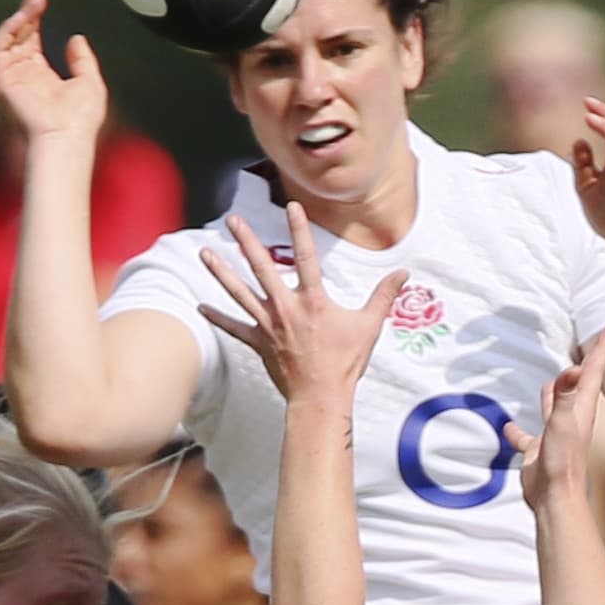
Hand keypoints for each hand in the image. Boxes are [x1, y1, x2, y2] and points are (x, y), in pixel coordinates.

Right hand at [0, 0, 107, 141]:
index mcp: (40, 76)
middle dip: (26, 12)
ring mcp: (10, 79)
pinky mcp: (1, 81)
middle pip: (18, 35)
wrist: (67, 138)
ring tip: (33, 2)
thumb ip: (82, 59)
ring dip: (18, 17)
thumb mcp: (89, 82)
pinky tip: (22, 18)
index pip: (31, 39)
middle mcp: (22, 76)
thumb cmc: (80, 122)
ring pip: (6, 39)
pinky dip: (7, 31)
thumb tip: (76, 39)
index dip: (35, 18)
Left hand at [197, 202, 407, 404]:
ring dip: (221, 272)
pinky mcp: (259, 343)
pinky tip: (201, 306)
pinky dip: (218, 318)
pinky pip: (234, 328)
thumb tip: (403, 273)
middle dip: (247, 241)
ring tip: (205, 253)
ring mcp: (269, 325)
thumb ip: (384, 296)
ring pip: (240, 293)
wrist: (321, 398)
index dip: (300, 229)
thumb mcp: (369, 326)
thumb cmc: (345, 364)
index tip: (292, 206)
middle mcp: (286, 308)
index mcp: (314, 300)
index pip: (307, 256)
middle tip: (233, 220)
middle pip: (262, 268)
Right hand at [503, 329, 604, 511]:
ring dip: (555, 391)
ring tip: (553, 377)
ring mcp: (556, 433)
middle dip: (583, 366)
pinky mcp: (539, 448)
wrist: (555, 496)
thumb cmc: (563, 460)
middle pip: (578, 385)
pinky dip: (519, 429)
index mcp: (581, 408)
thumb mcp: (563, 422)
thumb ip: (566, 395)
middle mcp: (571, 417)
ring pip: (556, 406)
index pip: (592, 372)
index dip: (601, 349)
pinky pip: (527, 435)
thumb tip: (571, 368)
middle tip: (589, 346)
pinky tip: (508, 426)